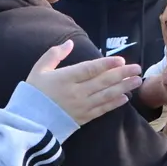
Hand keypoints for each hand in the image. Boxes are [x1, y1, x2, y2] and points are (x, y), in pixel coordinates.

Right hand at [26, 40, 143, 124]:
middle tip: (137, 68)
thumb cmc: (33, 94)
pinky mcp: (83, 118)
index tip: (120, 60)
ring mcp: (81, 107)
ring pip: (106, 95)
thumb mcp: (38, 70)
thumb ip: (54, 55)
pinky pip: (102, 110)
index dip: (106, 64)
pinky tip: (124, 98)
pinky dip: (114, 104)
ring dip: (124, 87)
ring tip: (137, 81)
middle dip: (122, 74)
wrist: (29, 122)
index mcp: (65, 78)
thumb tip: (70, 43)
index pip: (90, 69)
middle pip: (103, 81)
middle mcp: (76, 92)